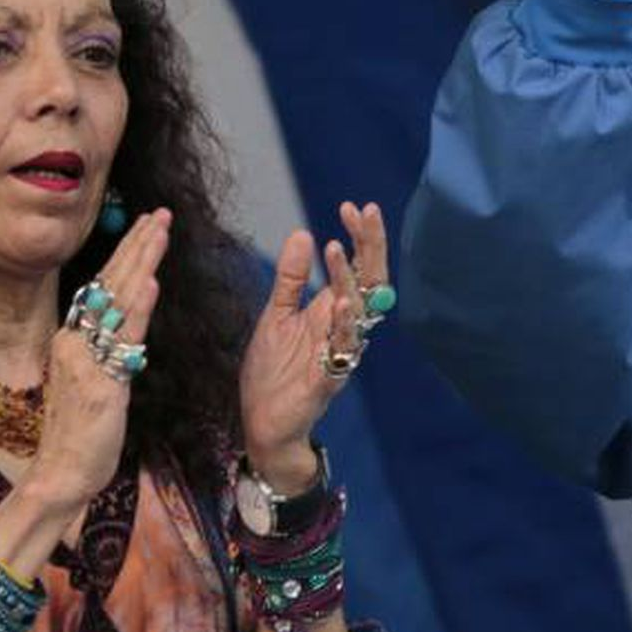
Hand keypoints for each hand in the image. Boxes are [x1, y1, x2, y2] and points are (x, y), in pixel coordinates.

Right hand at [23, 209, 169, 513]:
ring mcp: (87, 362)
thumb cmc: (79, 434)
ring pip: (119, 302)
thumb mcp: (91, 383)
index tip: (145, 225)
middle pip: (110, 283)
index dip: (124, 254)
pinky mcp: (103, 385)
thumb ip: (104, 354)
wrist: (61, 474)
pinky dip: (138, 310)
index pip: (101, 286)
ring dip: (142, 262)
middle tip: (161, 213)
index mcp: (71, 341)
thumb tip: (122, 329)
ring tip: (159, 229)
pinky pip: (124, 342)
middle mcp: (75, 343)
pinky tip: (151, 282)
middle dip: (137, 245)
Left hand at [239, 202, 388, 485]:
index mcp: (331, 312)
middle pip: (368, 283)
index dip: (359, 237)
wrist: (263, 425)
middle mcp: (343, 330)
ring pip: (357, 314)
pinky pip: (341, 351)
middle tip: (365, 212)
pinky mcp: (325, 381)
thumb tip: (302, 233)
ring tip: (338, 249)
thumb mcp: (276, 316)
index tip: (351, 206)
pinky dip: (341, 327)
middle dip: (368, 247)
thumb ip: (290, 278)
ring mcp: (338, 355)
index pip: (356, 267)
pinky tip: (337, 302)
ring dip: (349, 282)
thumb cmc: (274, 374)